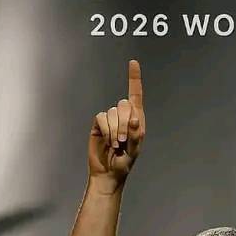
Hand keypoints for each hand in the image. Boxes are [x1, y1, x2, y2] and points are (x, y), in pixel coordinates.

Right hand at [88, 59, 145, 185]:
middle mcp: (123, 117)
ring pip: (112, 112)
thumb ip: (135, 135)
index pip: (136, 95)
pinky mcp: (98, 124)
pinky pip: (101, 117)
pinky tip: (107, 141)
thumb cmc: (124, 163)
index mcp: (136, 120)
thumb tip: (134, 119)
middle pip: (123, 104)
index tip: (133, 62)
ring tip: (115, 145)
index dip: (134, 79)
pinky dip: (105, 130)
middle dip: (123, 123)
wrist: (108, 173)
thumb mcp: (134, 151)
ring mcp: (110, 120)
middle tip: (123, 141)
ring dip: (114, 130)